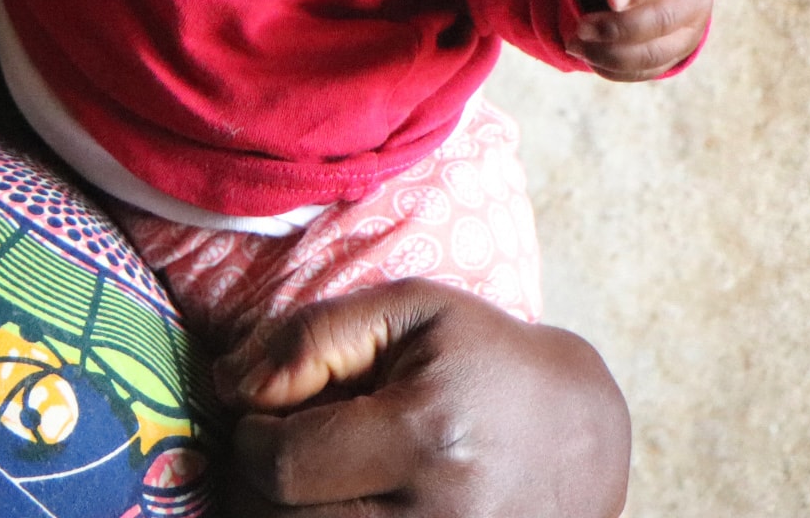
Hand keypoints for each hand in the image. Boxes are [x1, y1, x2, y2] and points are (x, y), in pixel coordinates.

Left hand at [207, 280, 630, 516]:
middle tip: (277, 451)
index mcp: (427, 438)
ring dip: (280, 515)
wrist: (580, 437)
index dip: (248, 436)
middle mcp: (441, 517)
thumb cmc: (483, 361)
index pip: (279, 463)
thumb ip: (311, 337)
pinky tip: (329, 504)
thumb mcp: (408, 312)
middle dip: (256, 484)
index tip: (261, 416)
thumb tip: (229, 386)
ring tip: (305, 478)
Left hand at [555, 0, 710, 80]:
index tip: (610, 0)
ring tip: (574, 44)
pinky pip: (648, 71)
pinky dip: (615, 69)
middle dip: (617, 28)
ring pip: (656, 53)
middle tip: (580, 28)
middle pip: (663, 20)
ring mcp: (690, 30)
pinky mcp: (677, 54)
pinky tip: (588, 56)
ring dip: (611, 54)